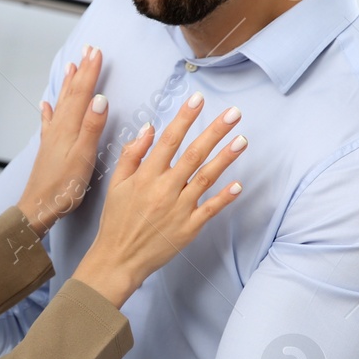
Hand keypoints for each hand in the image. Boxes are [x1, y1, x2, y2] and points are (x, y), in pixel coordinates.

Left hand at [15, 46, 108, 236]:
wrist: (39, 207)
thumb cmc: (63, 187)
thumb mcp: (83, 157)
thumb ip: (92, 127)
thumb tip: (100, 98)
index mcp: (70, 128)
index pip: (82, 93)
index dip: (91, 72)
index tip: (98, 52)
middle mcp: (59, 128)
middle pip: (71, 93)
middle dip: (81, 71)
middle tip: (88, 49)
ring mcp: (52, 138)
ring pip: (61, 103)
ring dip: (67, 84)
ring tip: (70, 66)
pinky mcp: (48, 149)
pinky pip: (49, 122)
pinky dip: (48, 110)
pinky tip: (45, 104)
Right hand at [72, 94, 246, 307]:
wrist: (118, 258)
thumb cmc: (116, 220)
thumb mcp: (116, 183)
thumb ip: (132, 154)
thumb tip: (150, 128)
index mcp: (146, 176)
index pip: (169, 140)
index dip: (185, 118)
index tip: (198, 99)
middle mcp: (164, 189)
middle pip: (193, 154)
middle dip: (215, 131)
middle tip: (233, 113)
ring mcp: (179, 209)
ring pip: (206, 178)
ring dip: (225, 158)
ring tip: (242, 140)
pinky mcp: (189, 228)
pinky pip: (210, 209)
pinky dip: (224, 197)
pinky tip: (238, 184)